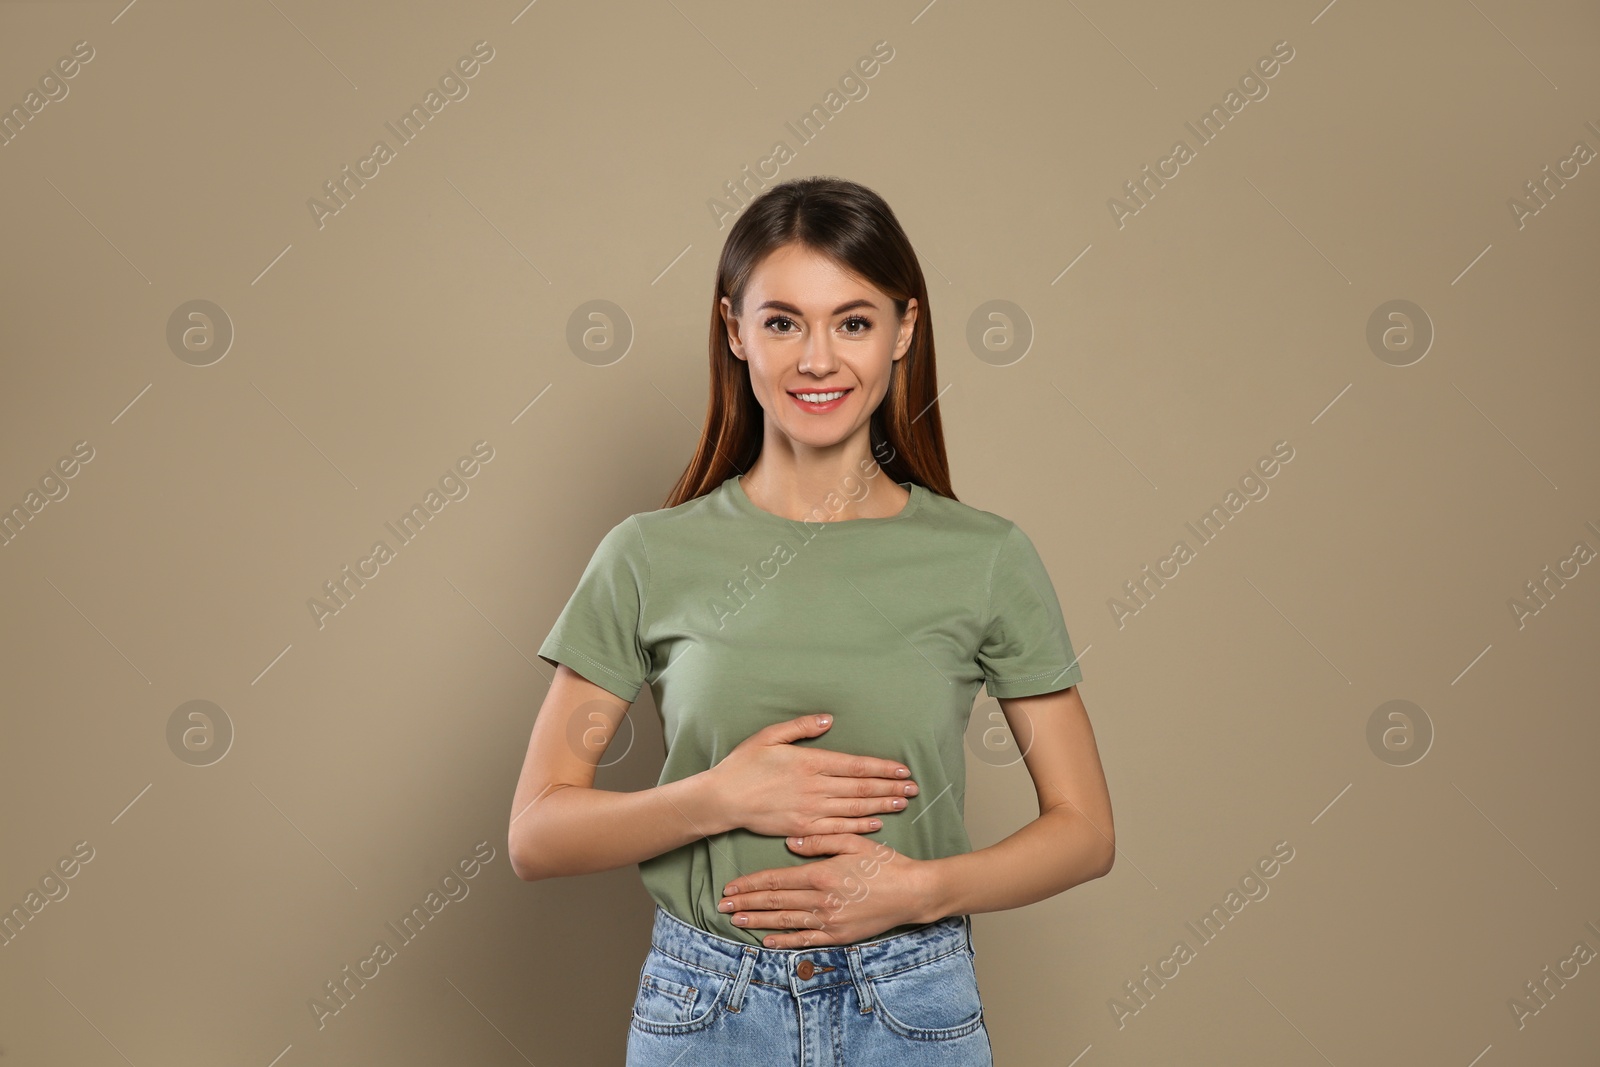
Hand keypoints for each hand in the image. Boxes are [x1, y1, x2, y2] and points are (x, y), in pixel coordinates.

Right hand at [708, 714, 919, 838]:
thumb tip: (830, 719)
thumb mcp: (769, 736)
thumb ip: (802, 727)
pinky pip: (838, 828)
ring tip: (902, 803)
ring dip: (881, 805)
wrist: (722, 799)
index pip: (856, 765)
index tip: (902, 770)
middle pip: (861, 787)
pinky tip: (876, 823)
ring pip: (854, 808)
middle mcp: (815, 787)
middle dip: (890, 788)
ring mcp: (810, 810)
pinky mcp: (803, 828)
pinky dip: (860, 825)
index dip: (882, 768)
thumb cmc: (743, 765)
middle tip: (913, 788)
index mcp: (810, 762)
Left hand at [716, 834, 934, 947]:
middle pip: (775, 903)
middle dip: (746, 903)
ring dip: (758, 922)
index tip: (731, 887)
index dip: (750, 885)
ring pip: (786, 922)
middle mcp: (822, 900)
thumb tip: (789, 844)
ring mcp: (830, 921)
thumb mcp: (853, 841)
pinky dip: (785, 940)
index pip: (776, 881)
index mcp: (821, 874)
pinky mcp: (840, 936)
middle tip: (722, 905)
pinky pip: (806, 939)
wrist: (913, 892)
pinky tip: (767, 941)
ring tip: (737, 920)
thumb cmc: (885, 863)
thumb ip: (820, 841)